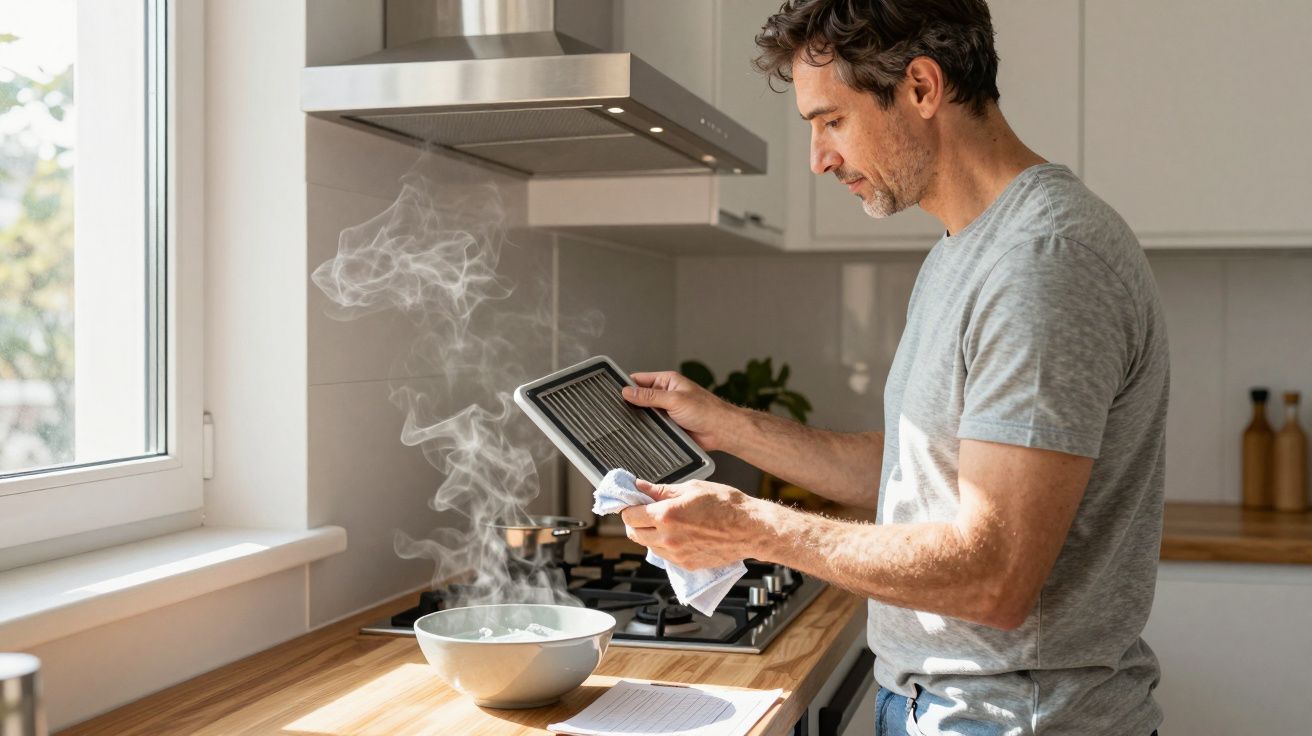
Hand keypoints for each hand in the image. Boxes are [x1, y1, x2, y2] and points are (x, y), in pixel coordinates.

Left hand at [619, 479, 760, 569]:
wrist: (751, 529)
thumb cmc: (727, 505)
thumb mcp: (692, 488)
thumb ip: (662, 490)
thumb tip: (641, 486)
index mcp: (666, 515)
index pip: (629, 515)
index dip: (628, 507)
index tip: (632, 502)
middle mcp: (668, 538)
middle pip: (633, 533)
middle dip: (634, 522)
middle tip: (644, 511)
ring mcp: (677, 554)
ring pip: (647, 546)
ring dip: (648, 534)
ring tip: (664, 522)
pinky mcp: (686, 565)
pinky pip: (664, 556)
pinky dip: (663, 545)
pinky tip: (677, 534)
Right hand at [622, 371, 743, 451]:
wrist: (721, 431)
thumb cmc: (707, 411)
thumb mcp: (674, 399)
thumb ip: (649, 396)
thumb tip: (627, 392)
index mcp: (668, 381)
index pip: (640, 379)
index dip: (627, 385)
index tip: (613, 391)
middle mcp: (666, 394)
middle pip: (641, 397)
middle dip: (631, 403)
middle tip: (618, 410)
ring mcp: (667, 410)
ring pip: (646, 414)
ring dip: (640, 418)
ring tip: (628, 422)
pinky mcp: (669, 426)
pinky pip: (653, 426)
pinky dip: (648, 429)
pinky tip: (640, 432)